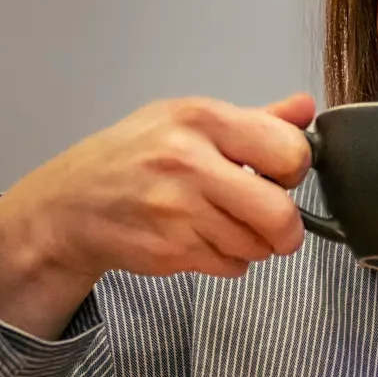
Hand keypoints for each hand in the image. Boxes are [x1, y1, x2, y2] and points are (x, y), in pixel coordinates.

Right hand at [0, 92, 316, 338]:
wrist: (72, 203)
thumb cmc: (133, 158)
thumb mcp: (187, 120)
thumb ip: (254, 120)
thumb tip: (305, 110)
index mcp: (201, 119)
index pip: (288, 150)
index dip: (295, 170)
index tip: (281, 176)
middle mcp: (189, 162)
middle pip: (279, 213)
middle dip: (287, 227)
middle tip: (275, 223)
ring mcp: (178, 210)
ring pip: (256, 246)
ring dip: (251, 244)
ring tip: (221, 224)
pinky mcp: (170, 250)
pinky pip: (230, 266)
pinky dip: (226, 260)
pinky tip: (200, 240)